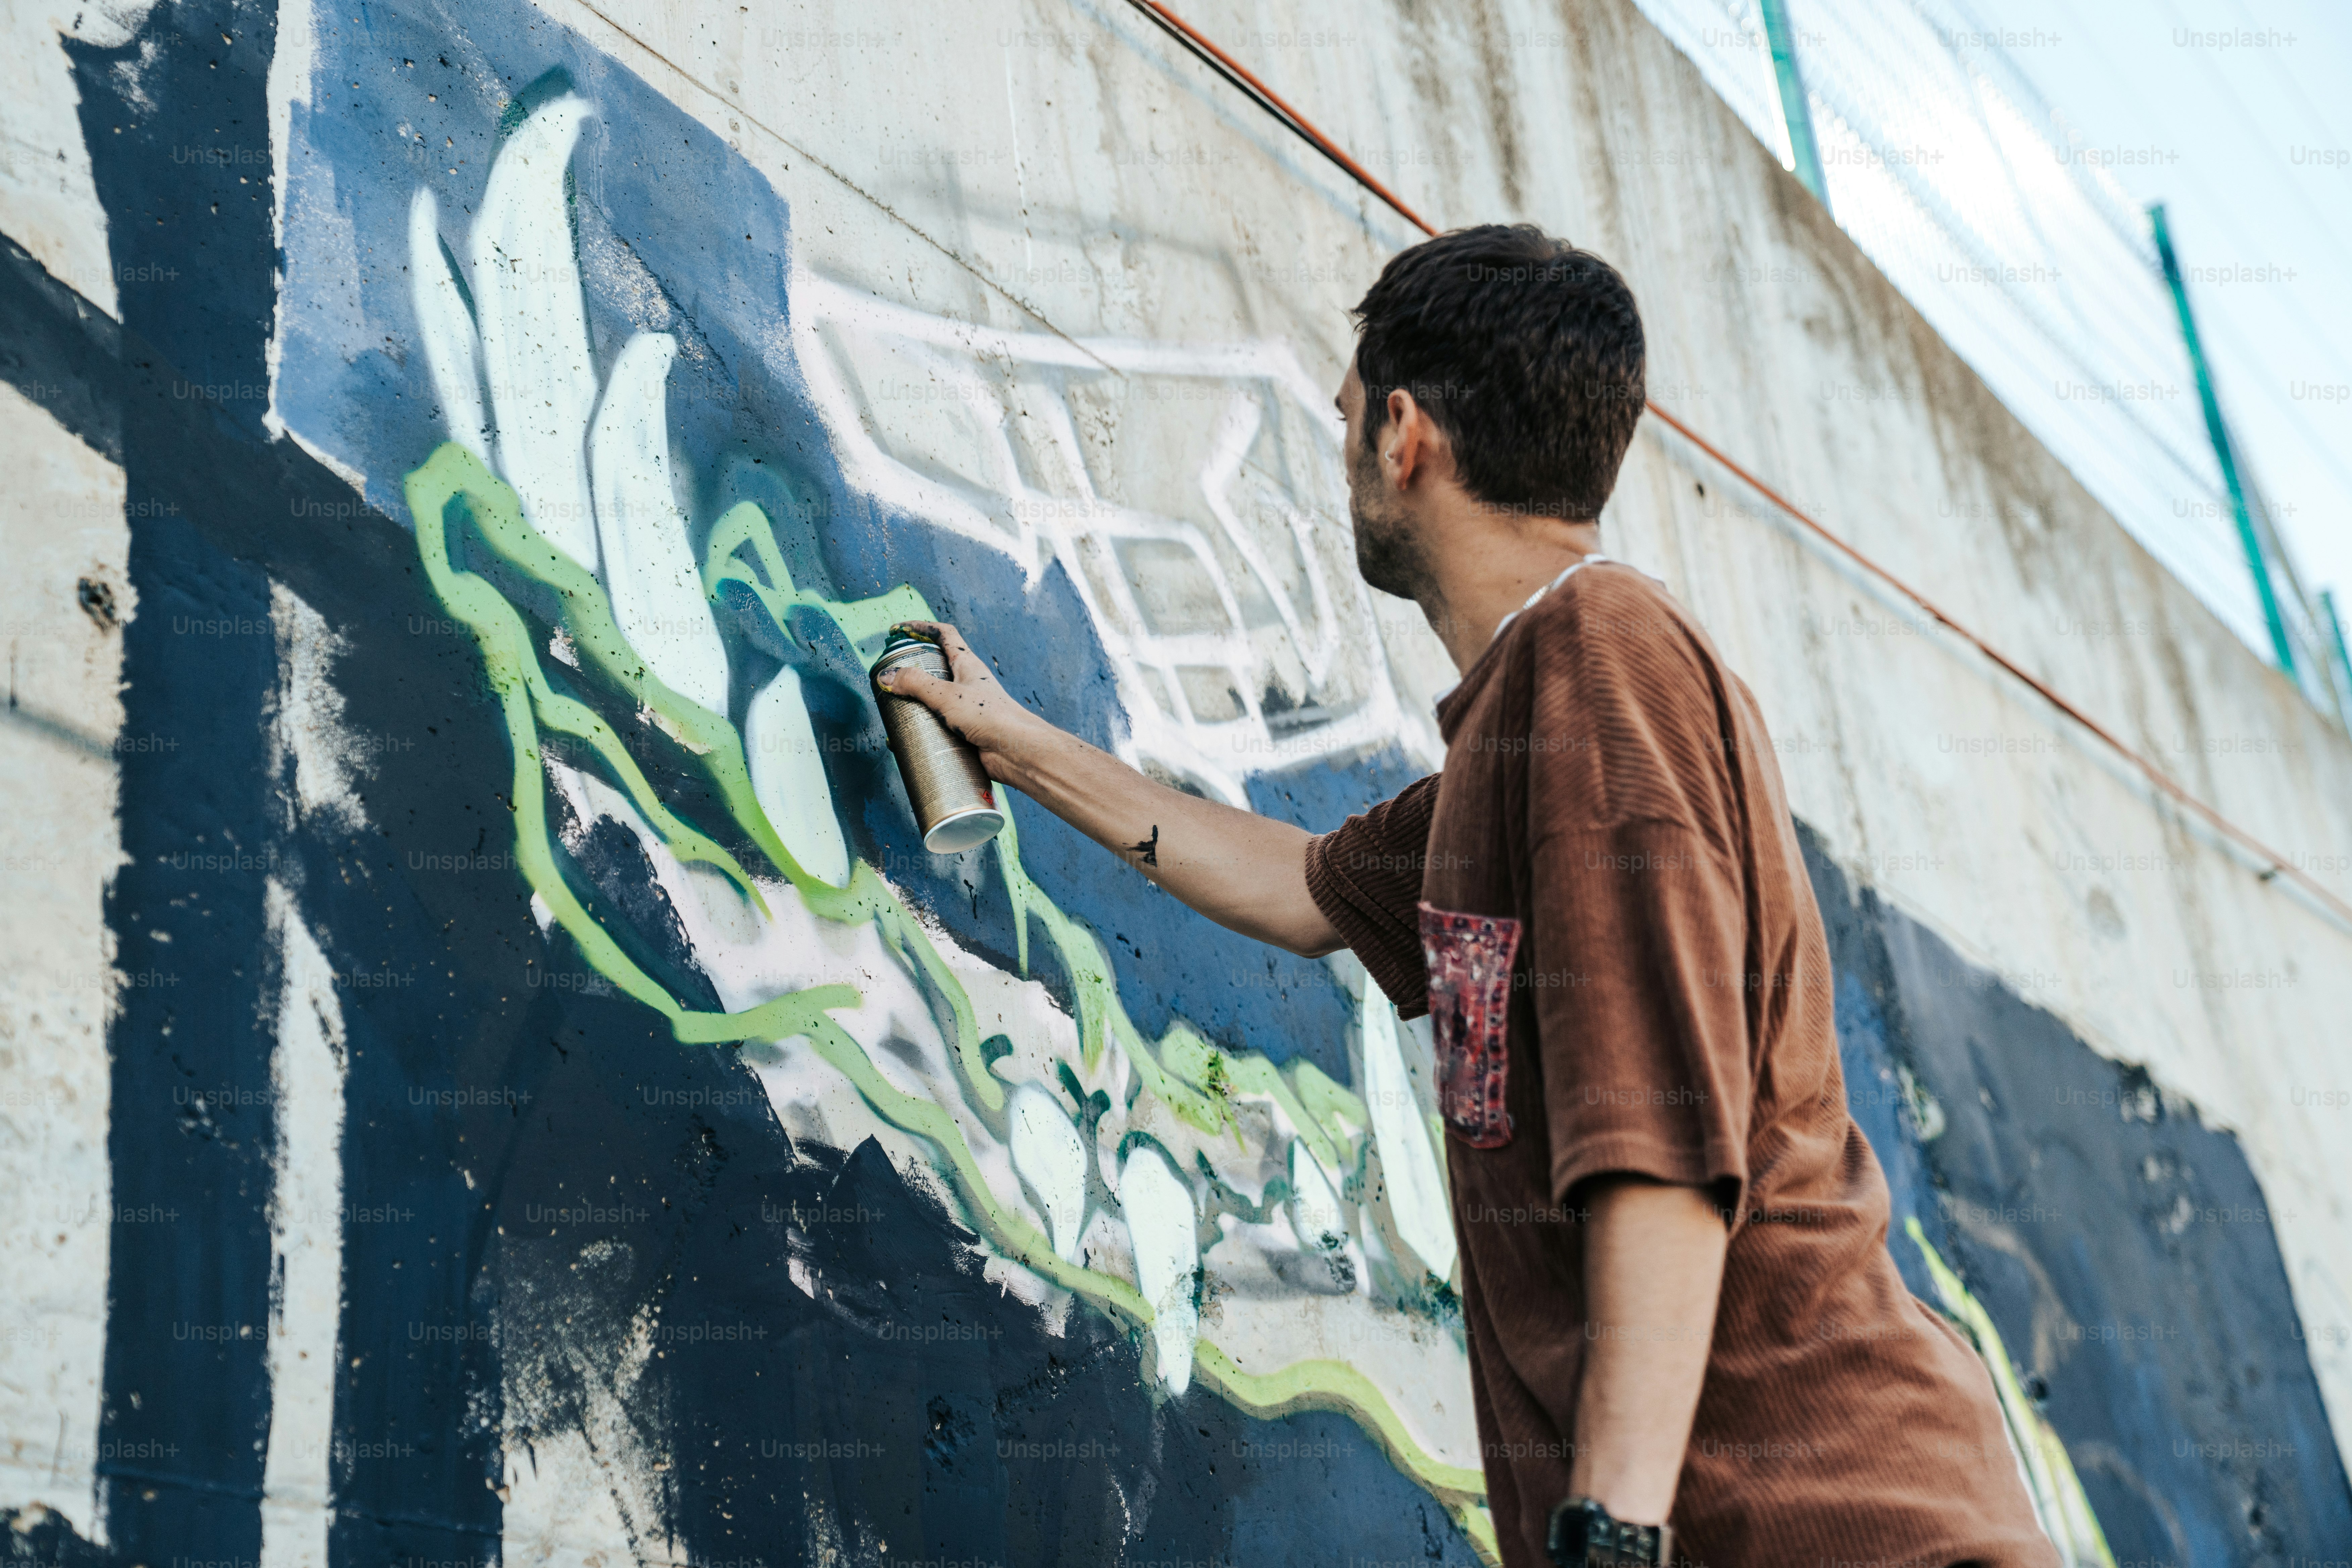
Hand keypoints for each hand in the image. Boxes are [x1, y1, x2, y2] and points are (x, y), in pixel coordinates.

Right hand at [873, 621, 1054, 787]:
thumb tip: (886, 677)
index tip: (899, 630)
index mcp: (967, 665)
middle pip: (935, 668)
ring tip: (893, 711)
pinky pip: (938, 727)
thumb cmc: (990, 717)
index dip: (921, 627)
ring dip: (913, 704)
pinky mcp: (965, 732)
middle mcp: (967, 684)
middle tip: (889, 680)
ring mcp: (966, 708)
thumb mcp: (946, 695)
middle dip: (911, 672)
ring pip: (934, 700)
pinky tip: (905, 739)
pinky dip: (921, 730)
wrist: (1017, 751)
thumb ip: (915, 684)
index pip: (944, 634)